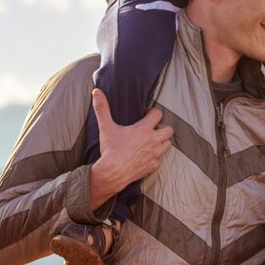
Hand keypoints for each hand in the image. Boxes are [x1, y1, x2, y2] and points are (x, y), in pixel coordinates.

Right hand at [89, 90, 174, 207]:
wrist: (112, 173)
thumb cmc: (110, 149)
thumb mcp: (105, 127)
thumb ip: (102, 108)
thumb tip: (96, 91)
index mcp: (144, 129)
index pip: (158, 114)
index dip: (152, 112)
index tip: (145, 114)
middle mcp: (153, 140)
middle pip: (169, 129)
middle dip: (162, 127)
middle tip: (151, 129)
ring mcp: (155, 154)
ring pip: (167, 144)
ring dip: (162, 141)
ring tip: (151, 141)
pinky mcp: (153, 166)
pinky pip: (160, 159)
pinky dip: (155, 157)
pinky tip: (146, 156)